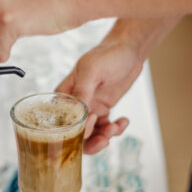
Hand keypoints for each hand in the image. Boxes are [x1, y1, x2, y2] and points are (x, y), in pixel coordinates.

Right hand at [57, 38, 142, 153]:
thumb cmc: (107, 55)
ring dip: (104, 136)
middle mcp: (75, 105)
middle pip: (75, 134)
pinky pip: (106, 128)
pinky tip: (123, 121)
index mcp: (65, 95)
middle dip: (90, 141)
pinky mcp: (103, 109)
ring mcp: (90, 108)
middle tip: (104, 140)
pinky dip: (116, 128)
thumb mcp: (92, 71)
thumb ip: (83, 93)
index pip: (62, 122)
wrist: (129, 50)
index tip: (90, 126)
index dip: (73, 132)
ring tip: (116, 128)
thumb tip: (79, 118)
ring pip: (91, 135)